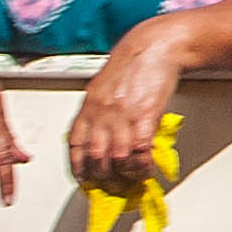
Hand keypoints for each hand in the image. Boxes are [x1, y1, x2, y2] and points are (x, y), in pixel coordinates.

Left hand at [67, 23, 188, 187]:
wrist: (155, 45)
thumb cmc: (132, 62)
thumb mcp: (103, 85)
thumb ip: (98, 110)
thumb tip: (100, 135)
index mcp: (89, 104)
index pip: (76, 144)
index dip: (78, 166)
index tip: (83, 179)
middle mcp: (102, 112)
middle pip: (95, 157)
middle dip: (102, 178)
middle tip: (111, 186)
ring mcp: (123, 115)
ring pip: (117, 158)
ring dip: (123, 176)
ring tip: (129, 182)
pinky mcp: (146, 116)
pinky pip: (141, 151)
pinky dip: (142, 166)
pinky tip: (145, 170)